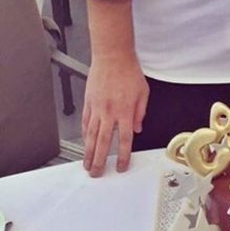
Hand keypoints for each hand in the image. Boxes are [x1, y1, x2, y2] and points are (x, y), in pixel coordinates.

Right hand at [82, 54, 148, 176]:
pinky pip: (85, 123)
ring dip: (88, 153)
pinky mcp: (88, 103)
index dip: (122, 156)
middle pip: (103, 143)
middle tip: (97, 173)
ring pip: (91, 136)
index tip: (120, 166)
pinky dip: (85, 135)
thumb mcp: (144, 92)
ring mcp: (97, 109)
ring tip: (87, 165)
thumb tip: (138, 128)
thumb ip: (141, 112)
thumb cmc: (129, 72)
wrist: (112, 57)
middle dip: (100, 161)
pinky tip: (85, 143)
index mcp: (125, 112)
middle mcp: (110, 113)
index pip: (124, 140)